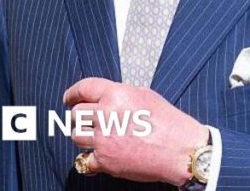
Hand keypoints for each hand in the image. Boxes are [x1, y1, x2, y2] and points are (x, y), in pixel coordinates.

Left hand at [63, 77, 207, 184]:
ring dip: (84, 136)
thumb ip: (121, 94)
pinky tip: (101, 154)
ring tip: (98, 137)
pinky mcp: (105, 160)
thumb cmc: (169, 123)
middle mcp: (106, 115)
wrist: (181, 150)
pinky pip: (84, 159)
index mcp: (116, 95)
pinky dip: (91, 158)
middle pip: (76, 114)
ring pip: (76, 135)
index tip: (68, 98)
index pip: (83, 88)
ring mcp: (103, 139)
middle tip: (87, 120)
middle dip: (79, 117)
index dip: (72, 93)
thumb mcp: (146, 96)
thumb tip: (104, 97)